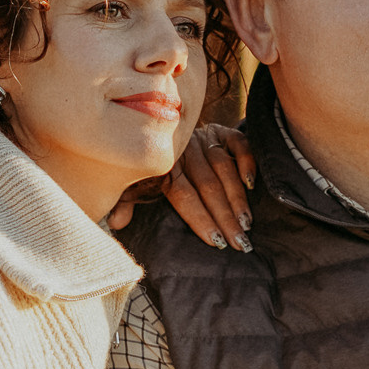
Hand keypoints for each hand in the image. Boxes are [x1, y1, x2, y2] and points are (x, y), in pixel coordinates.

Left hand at [107, 124, 256, 248]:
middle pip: (208, 186)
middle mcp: (184, 151)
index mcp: (164, 167)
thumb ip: (125, 201)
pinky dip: (246, 161)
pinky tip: (251, 184)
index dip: (201, 219)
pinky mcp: (220, 130)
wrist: (161, 125)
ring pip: (224, 168)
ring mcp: (203, 138)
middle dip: (226, 217)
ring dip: (238, 197)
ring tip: (246, 223)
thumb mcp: (132, 181)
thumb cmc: (150, 165)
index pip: (184, 196)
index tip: (216, 242)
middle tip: (240, 242)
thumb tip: (117, 223)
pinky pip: (238, 143)